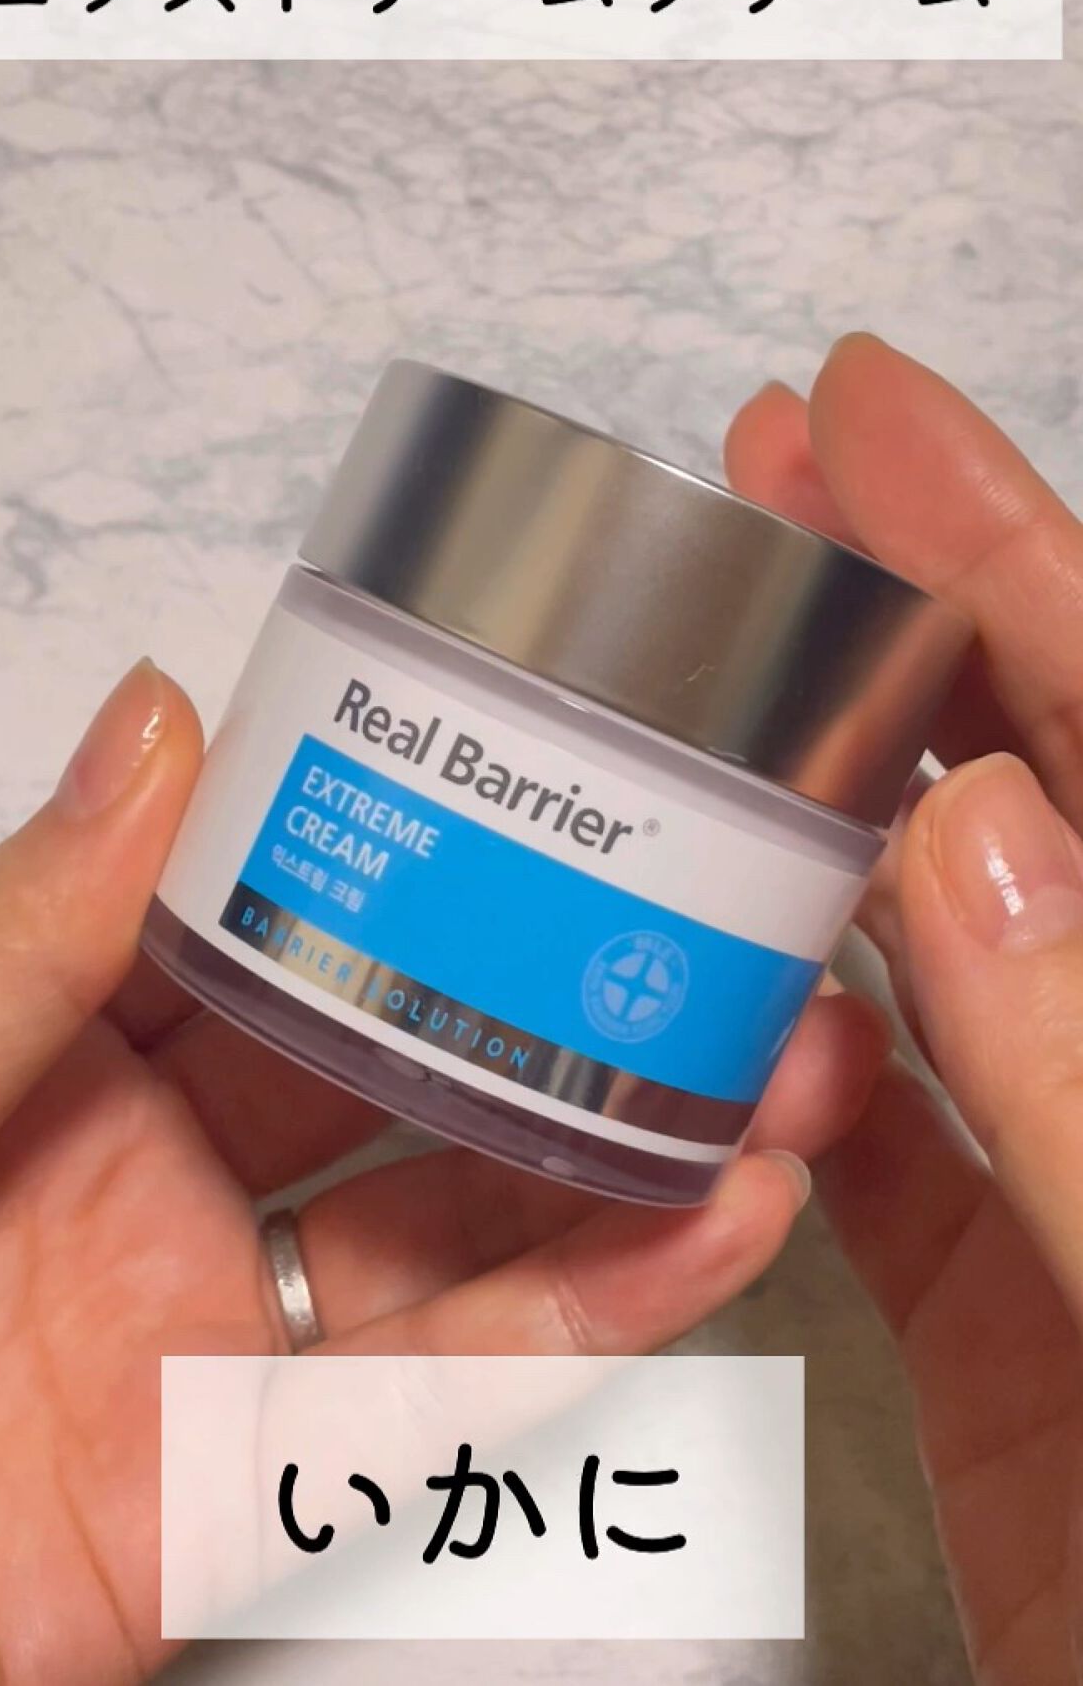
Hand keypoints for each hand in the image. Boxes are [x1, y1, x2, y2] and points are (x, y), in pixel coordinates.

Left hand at [0, 656, 885, 1682]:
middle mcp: (162, 1176)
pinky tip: (722, 1222)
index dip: (390, 850)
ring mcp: (221, 1328)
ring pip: (460, 1219)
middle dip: (545, 992)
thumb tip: (158, 720)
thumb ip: (25, 935)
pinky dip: (602, 1313)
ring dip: (619, 1148)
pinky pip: (454, 1391)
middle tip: (692, 910)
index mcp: (61, 1060)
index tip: (524, 772)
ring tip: (774, 1060)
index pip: (258, 922)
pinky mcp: (264, 1481)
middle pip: (394, 1063)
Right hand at [727, 334, 1082, 1685]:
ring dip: (822, 826)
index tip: (862, 411)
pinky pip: (888, 1148)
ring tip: (698, 704)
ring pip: (950, 957)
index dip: (1009, 547)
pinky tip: (710, 992)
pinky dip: (792, 1064)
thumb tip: (968, 828)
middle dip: (903, 620)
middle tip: (762, 482)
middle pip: (1039, 800)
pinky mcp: (1016, 1325)